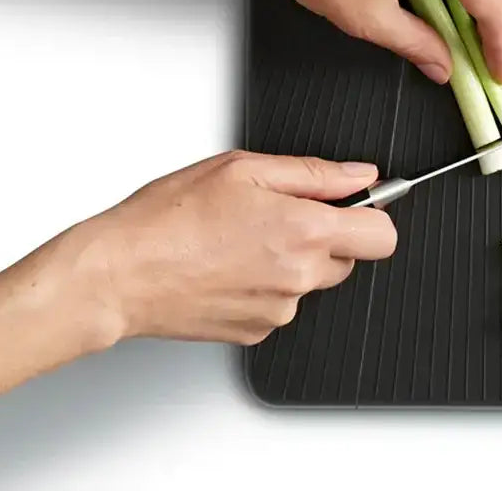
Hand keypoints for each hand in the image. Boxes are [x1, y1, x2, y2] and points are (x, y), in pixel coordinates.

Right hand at [82, 151, 396, 344]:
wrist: (119, 273)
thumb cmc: (170, 217)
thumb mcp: (245, 169)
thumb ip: (314, 173)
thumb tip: (360, 174)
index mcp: (305, 231)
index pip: (383, 236)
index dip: (372, 215)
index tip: (353, 204)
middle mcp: (299, 277)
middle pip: (347, 257)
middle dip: (325, 234)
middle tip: (277, 213)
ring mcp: (278, 310)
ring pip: (311, 280)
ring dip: (292, 259)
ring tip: (240, 237)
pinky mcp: (255, 331)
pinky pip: (280, 302)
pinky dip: (264, 283)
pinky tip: (227, 263)